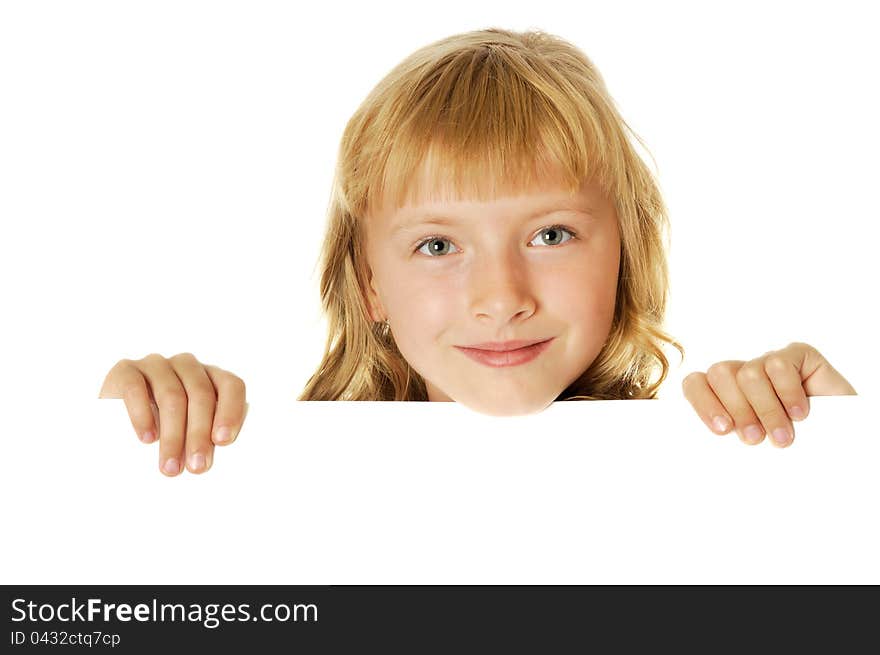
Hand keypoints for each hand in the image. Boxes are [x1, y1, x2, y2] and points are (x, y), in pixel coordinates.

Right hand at [99, 352, 246, 474]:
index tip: (223, 441)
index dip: (231, 411)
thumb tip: (212, 463)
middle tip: (197, 467)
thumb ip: (205, 437)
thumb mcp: (188, 431)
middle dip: (199, 434)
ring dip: (173, 435)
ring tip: (170, 467)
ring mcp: (156, 364)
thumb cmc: (162, 430)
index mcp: (210, 377)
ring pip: (171, 396)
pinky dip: (143, 415)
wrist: (111, 420)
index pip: (231, 386)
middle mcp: (186, 365)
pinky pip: (136, 389)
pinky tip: (147, 439)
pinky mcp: (125, 369)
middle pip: (200, 394)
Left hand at [681, 342, 855, 446]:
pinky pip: (780, 366)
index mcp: (724, 393)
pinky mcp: (798, 355)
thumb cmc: (794, 451)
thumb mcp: (756, 450)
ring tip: (783, 437)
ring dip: (766, 410)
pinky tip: (801, 414)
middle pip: (719, 373)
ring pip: (749, 373)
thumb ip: (731, 440)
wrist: (844, 444)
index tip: (722, 430)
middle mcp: (744, 373)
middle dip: (737, 410)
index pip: (695, 383)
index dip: (702, 403)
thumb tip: (706, 450)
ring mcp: (769, 362)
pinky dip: (789, 394)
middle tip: (754, 440)